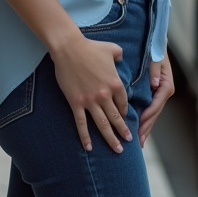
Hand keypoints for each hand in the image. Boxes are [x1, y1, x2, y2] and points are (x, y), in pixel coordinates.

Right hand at [50, 35, 131, 153]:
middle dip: (123, 131)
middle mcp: (105, 95)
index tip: (125, 118)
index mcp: (115, 83)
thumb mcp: (112, 49)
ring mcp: (90, 101)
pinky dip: (85, 137)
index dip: (125, 112)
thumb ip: (120, 55)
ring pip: (102, 124)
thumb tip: (122, 59)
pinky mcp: (76, 103)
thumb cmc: (91, 47)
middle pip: (116, 117)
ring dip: (110, 139)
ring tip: (117, 149)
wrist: (69, 48)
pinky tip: (89, 147)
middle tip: (128, 142)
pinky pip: (81, 124)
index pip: (123, 103)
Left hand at [138, 57, 174, 146]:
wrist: (156, 45)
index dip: (148, 115)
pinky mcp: (154, 95)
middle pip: (155, 113)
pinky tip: (139, 130)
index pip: (156, 103)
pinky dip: (144, 120)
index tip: (140, 124)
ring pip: (153, 114)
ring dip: (146, 127)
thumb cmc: (155, 50)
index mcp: (166, 85)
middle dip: (146, 127)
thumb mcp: (156, 58)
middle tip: (138, 141)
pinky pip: (149, 110)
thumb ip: (155, 69)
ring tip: (138, 141)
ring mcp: (160, 95)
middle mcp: (164, 92)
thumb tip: (155, 83)